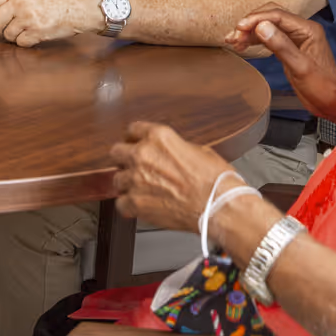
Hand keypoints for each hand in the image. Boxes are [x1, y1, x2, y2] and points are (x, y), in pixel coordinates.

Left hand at [0, 0, 97, 45]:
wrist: (80, 6)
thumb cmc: (59, 0)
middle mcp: (20, 0)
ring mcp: (28, 15)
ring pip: (7, 34)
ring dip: (14, 37)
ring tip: (28, 31)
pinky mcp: (36, 30)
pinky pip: (21, 42)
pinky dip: (26, 42)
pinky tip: (37, 34)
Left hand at [109, 121, 241, 231]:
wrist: (218, 206)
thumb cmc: (216, 181)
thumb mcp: (199, 150)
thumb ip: (175, 148)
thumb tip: (168, 153)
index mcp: (159, 137)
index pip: (133, 129)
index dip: (134, 138)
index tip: (134, 143)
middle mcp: (143, 155)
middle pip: (116, 152)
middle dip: (125, 160)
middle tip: (136, 168)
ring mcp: (136, 179)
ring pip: (117, 179)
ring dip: (128, 185)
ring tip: (143, 191)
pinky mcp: (135, 203)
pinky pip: (121, 203)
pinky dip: (130, 206)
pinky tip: (142, 206)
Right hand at [228, 6, 335, 126]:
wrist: (332, 101)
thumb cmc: (322, 86)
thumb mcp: (300, 67)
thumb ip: (281, 46)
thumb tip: (261, 27)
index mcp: (308, 30)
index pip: (278, 16)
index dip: (256, 19)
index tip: (239, 28)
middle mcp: (301, 30)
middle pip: (271, 17)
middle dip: (251, 24)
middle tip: (234, 36)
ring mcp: (295, 39)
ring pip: (268, 27)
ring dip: (250, 32)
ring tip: (233, 41)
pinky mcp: (289, 48)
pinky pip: (270, 38)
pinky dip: (256, 40)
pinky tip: (243, 45)